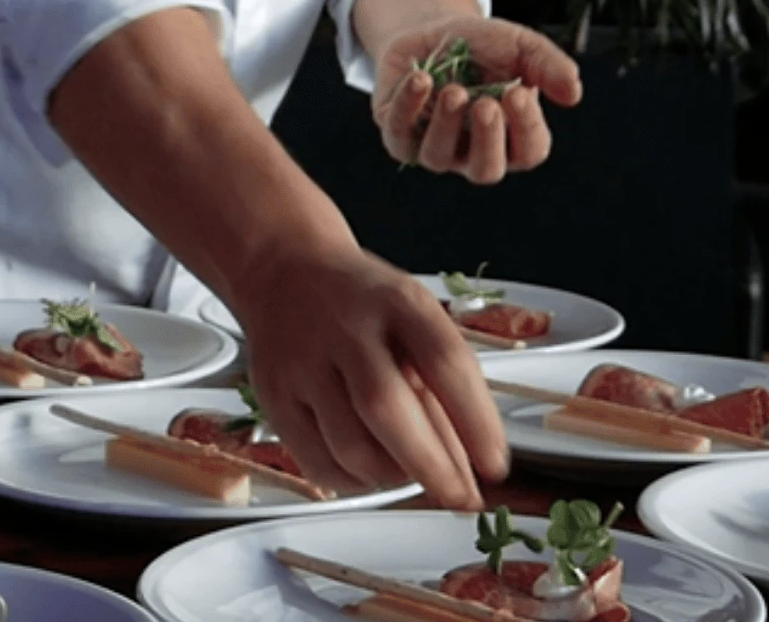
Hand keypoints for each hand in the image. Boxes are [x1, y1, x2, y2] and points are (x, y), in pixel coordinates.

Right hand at [232, 244, 507, 505]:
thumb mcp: (411, 315)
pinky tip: (370, 468)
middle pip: (386, 407)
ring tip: (410, 470)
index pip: (444, 360)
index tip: (495, 465)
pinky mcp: (273, 396)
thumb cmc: (363, 302)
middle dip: (433, 466)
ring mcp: (302, 361)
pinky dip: (354, 482)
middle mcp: (344, 326)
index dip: (476, 420)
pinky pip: (319, 464)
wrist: (285, 269)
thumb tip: (470, 463)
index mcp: (394, 298)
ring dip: (394, 477)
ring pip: (351, 447)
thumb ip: (440, 381)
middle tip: (461, 497)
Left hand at [372, 15, 579, 180]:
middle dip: (486, 140)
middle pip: (485, 170)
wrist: (434, 29)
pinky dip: (409, 108)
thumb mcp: (521, 46)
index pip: (527, 151)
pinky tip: (420, 79)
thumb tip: (573, 93)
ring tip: (454, 90)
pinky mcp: (398, 134)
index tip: (518, 92)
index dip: (526, 127)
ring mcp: (434, 147)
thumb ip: (549, 65)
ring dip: (446, 124)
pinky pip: (400, 134)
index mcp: (511, 137)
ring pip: (438, 157)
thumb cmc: (484, 45)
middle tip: (486, 105)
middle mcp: (472, 151)